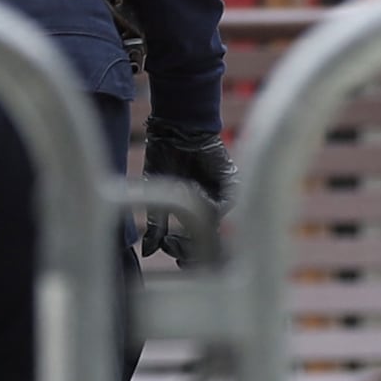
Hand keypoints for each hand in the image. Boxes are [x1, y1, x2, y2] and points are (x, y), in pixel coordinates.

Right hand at [137, 123, 229, 266]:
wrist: (176, 128)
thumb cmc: (164, 155)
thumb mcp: (157, 193)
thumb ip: (156, 223)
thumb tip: (149, 251)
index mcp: (191, 209)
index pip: (191, 242)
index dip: (181, 251)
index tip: (166, 246)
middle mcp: (208, 206)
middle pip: (206, 241)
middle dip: (189, 247)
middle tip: (172, 242)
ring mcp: (221, 196)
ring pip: (213, 225)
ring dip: (193, 218)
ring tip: (180, 199)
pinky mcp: (231, 184)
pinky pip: (222, 207)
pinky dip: (206, 203)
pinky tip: (193, 189)